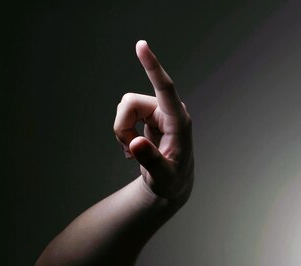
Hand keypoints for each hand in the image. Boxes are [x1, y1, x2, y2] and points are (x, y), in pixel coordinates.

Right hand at [114, 40, 192, 201]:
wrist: (172, 184)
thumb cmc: (172, 182)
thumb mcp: (162, 177)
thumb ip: (151, 161)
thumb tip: (136, 142)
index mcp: (179, 122)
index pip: (165, 88)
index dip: (153, 67)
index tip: (142, 45)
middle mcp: (169, 111)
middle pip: (130, 103)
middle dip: (122, 127)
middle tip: (129, 151)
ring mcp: (159, 111)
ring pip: (124, 107)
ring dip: (122, 130)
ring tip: (134, 150)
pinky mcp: (150, 114)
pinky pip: (124, 114)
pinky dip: (123, 131)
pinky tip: (135, 146)